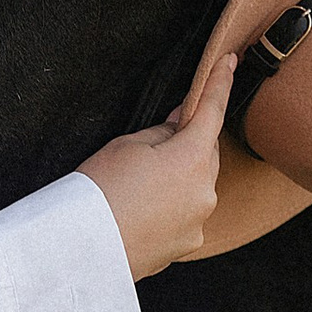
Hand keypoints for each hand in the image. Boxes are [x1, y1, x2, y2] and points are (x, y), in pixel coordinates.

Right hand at [78, 47, 235, 279]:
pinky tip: (144, 210)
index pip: (212, 111)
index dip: (221, 83)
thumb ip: (163, 131)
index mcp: (192, 158)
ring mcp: (199, 221)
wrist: (81, 249)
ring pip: (199, 186)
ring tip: (141, 185)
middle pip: (207, 154)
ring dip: (181, 178)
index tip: (231, 62)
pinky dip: (174, 207)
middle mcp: (206, 191)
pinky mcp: (187, 245)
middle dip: (190, 143)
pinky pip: (188, 214)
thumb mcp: (126, 146)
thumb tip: (181, 124)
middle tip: (157, 143)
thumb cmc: (98, 191)